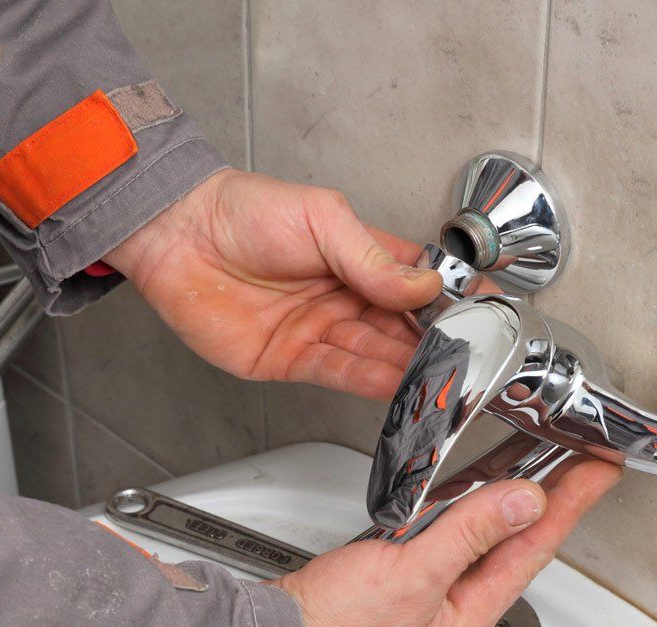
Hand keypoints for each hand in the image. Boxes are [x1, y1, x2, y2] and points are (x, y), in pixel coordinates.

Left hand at [103, 169, 442, 400]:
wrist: (177, 235)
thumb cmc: (241, 211)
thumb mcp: (321, 218)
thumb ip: (371, 258)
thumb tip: (422, 285)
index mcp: (361, 258)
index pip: (419, 284)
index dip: (449, 298)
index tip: (480, 312)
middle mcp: (346, 298)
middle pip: (402, 327)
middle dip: (434, 342)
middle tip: (466, 356)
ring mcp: (321, 330)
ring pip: (376, 355)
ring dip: (408, 368)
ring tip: (439, 376)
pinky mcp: (292, 359)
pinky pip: (339, 374)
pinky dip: (370, 382)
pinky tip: (397, 384)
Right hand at [268, 459, 621, 626]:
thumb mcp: (412, 573)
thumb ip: (470, 533)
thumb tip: (524, 502)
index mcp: (468, 614)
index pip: (535, 548)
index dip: (570, 504)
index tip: (599, 472)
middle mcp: (453, 608)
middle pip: (516, 545)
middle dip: (552, 502)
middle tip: (582, 465)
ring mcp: (424, 596)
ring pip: (482, 541)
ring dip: (513, 505)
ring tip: (544, 472)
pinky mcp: (395, 583)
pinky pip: (447, 540)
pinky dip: (466, 512)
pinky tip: (470, 497)